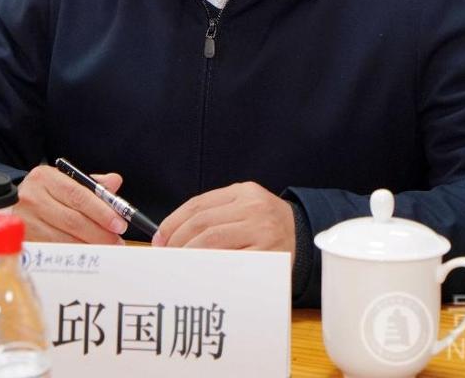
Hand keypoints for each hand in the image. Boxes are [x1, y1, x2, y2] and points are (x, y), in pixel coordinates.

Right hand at [15, 165, 127, 243]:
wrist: (11, 205)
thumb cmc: (45, 193)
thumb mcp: (65, 180)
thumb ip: (92, 184)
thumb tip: (115, 182)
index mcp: (45, 178)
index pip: (78, 195)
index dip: (101, 211)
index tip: (119, 223)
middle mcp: (32, 198)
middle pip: (73, 220)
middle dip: (100, 233)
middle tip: (117, 240)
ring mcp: (25, 221)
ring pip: (64, 239)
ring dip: (89, 246)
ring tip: (107, 248)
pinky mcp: (23, 240)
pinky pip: (54, 250)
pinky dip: (74, 253)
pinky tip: (87, 253)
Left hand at [153, 182, 294, 258]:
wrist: (304, 235)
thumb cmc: (265, 224)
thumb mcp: (244, 205)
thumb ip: (215, 212)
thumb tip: (171, 233)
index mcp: (244, 192)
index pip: (198, 204)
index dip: (173, 222)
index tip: (160, 238)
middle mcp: (253, 208)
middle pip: (202, 223)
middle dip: (177, 241)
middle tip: (165, 256)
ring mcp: (262, 230)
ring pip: (212, 242)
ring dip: (188, 255)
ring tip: (178, 264)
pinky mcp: (267, 254)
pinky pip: (229, 261)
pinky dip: (209, 267)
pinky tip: (200, 272)